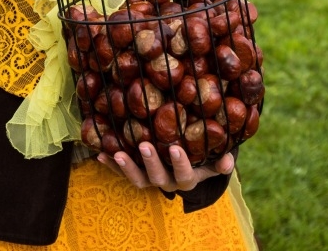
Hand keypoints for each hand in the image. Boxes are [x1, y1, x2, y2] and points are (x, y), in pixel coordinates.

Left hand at [97, 141, 233, 192]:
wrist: (188, 169)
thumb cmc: (202, 158)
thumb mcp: (213, 161)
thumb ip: (220, 161)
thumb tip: (228, 157)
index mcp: (187, 179)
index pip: (184, 174)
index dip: (179, 163)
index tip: (175, 148)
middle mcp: (168, 182)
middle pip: (157, 178)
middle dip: (150, 162)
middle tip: (144, 145)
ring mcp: (150, 179)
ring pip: (138, 179)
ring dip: (126, 167)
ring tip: (117, 153)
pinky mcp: (137, 174)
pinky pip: (122, 172)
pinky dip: (111, 164)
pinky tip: (99, 154)